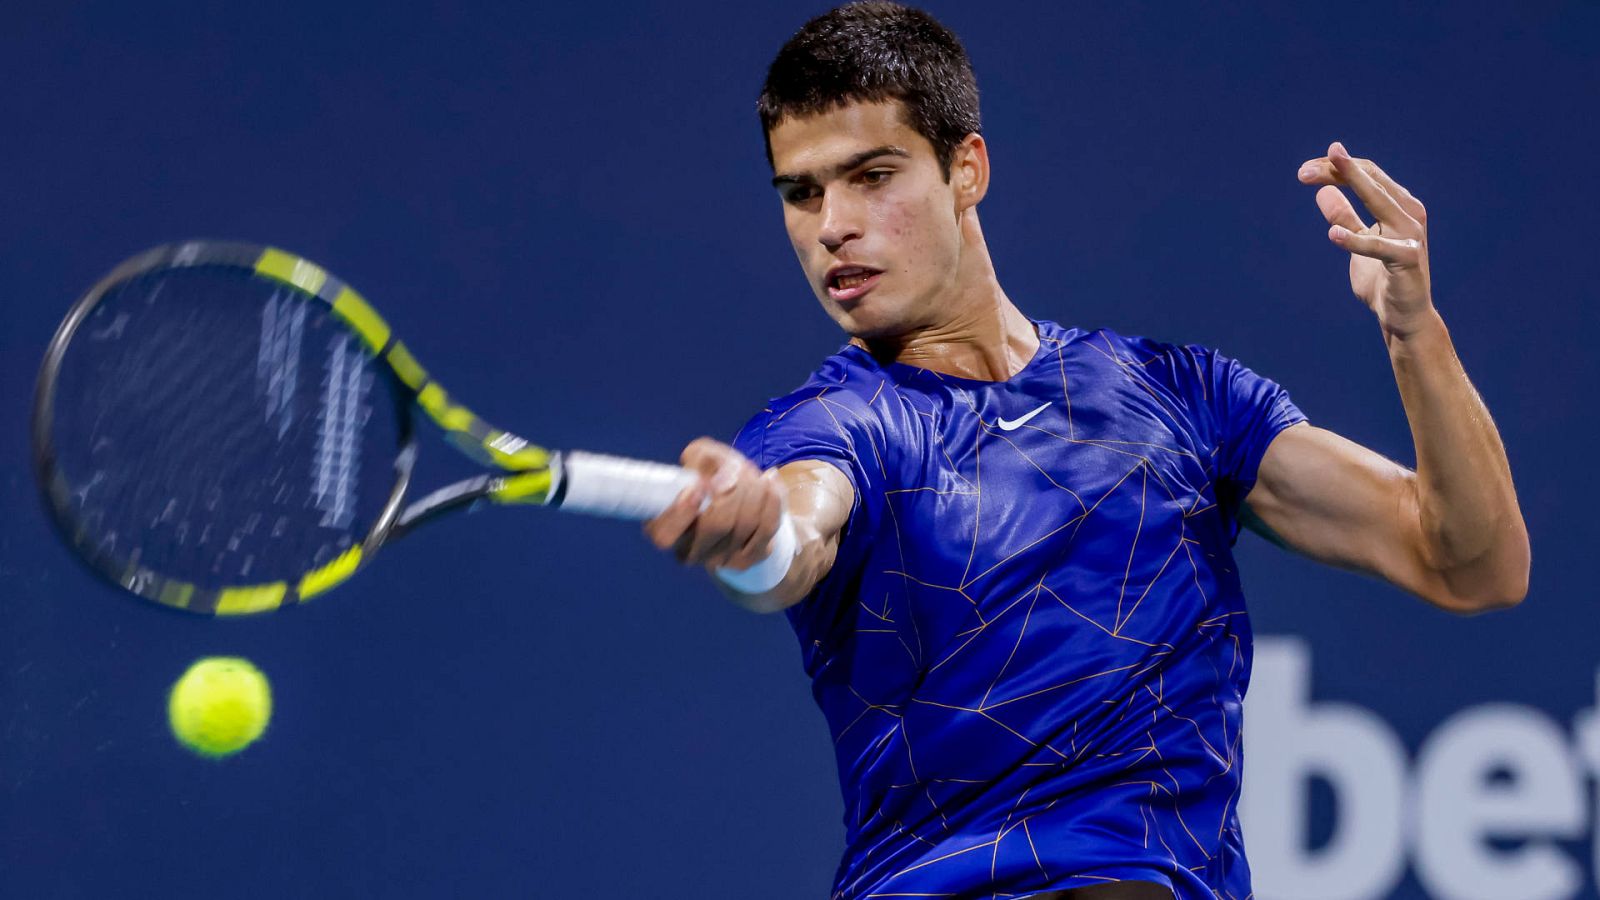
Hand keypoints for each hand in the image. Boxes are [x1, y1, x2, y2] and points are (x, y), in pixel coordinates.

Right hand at [643, 437, 785, 570]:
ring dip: (755, 489)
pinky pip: (768, 527)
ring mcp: (719, 559)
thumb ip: (703, 458)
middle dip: (734, 490)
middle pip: (717, 525)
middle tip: (737, 470)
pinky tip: (769, 482)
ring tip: (752, 473)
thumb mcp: (702, 457)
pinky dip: (773, 499)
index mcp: (664, 528)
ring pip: (747, 523)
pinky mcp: (747, 559)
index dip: (682, 512)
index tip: (698, 487)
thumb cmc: (712, 475)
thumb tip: (720, 479)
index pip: (665, 535)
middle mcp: (689, 550)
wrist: (742, 498)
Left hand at [1298, 142, 1434, 337]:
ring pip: (1378, 200)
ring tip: (1315, 182)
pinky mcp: (1407, 259)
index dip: (1337, 167)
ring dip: (1348, 184)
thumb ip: (1345, 217)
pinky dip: (1355, 240)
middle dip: (1336, 170)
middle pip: (1370, 180)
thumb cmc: (1382, 277)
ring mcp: (1410, 235)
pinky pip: (1378, 247)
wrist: (1403, 317)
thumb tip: (1324, 191)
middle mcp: (1409, 213)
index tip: (1305, 170)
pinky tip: (1333, 235)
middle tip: (1302, 172)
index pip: (1368, 174)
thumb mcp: (1357, 242)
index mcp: (1399, 206)